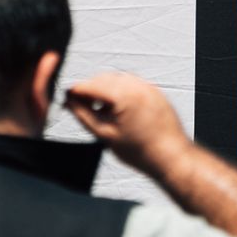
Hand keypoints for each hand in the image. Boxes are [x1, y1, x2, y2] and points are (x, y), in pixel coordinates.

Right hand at [63, 72, 188, 172]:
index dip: (75, 92)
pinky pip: (131, 85)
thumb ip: (84, 115)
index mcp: (124, 94)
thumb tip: (69, 102)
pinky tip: (115, 110)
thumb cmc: (141, 151)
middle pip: (103, 79)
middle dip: (89, 90)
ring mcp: (148, 86)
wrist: (172, 157)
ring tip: (98, 111)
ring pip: (116, 80)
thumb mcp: (105, 134)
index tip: (65, 99)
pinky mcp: (154, 91)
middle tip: (77, 106)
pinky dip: (119, 93)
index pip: (91, 85)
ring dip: (104, 90)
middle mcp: (137, 85)